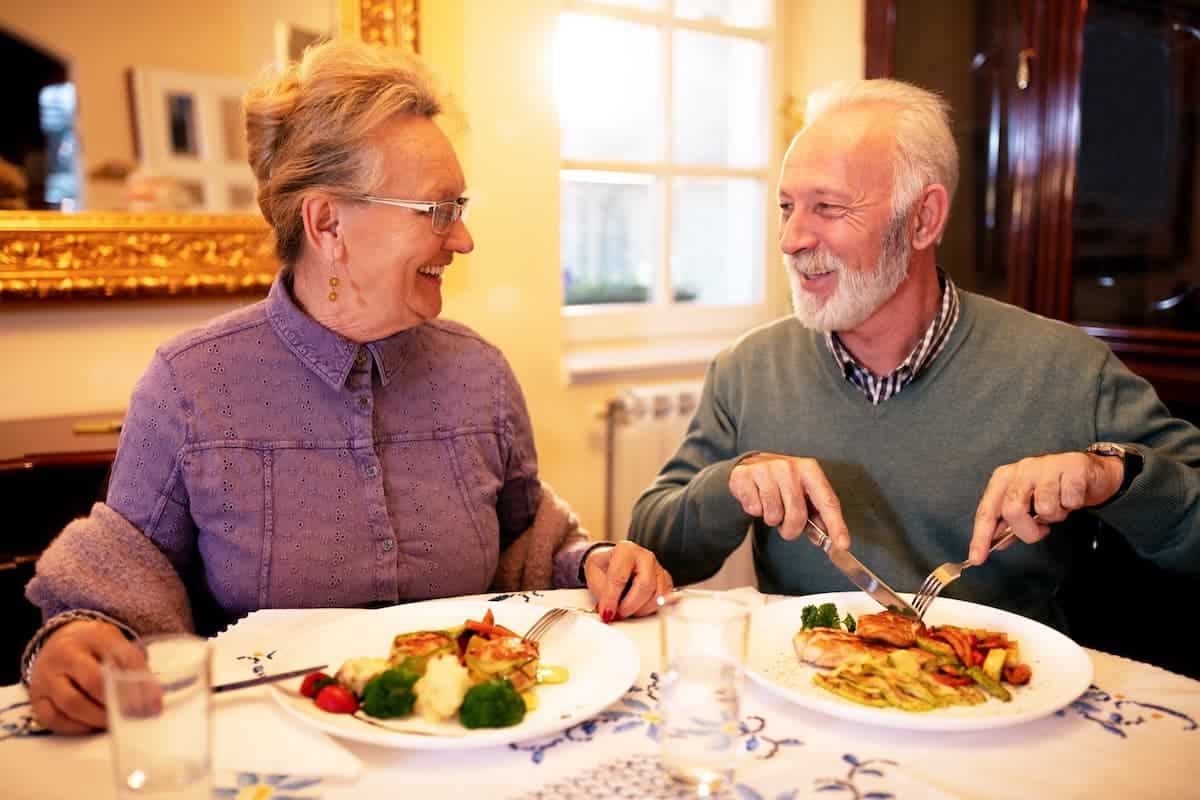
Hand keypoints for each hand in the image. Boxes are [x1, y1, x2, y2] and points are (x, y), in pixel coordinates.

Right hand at [28, 620, 145, 733]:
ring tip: (116, 722)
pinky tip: (92, 726)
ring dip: (99, 717)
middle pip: (94, 682)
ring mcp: (47, 677)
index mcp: (92, 636)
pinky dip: (76, 727)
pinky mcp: (36, 698)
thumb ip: (133, 664)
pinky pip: (53, 718)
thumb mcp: (115, 642)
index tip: (154, 701)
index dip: (139, 682)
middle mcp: (65, 655)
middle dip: (118, 702)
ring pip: (72, 703)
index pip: (120, 658)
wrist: (57, 641)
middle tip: (135, 714)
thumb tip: (153, 696)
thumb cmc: (93, 646)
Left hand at [583, 540, 673, 622]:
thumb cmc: (605, 566)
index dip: (612, 598)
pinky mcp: (666, 581)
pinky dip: (649, 609)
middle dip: (630, 605)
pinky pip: (663, 600)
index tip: (607, 612)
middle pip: (645, 585)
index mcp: (626, 550)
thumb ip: (601, 593)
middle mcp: (645, 557)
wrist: (614, 562)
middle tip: (618, 613)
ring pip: (657, 595)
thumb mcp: (594, 574)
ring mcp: (658, 568)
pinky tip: (637, 607)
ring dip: (640, 609)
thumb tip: (609, 611)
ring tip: (626, 609)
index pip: (620, 577)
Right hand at [729, 452, 849, 548]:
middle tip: (786, 525)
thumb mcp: (803, 491)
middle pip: (797, 515)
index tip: (842, 545)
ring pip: (773, 515)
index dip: (836, 525)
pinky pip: (753, 509)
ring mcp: (766, 470)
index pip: (827, 501)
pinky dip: (755, 511)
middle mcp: (789, 467)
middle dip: (791, 529)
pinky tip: (756, 498)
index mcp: (809, 470)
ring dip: (771, 519)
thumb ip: (817, 515)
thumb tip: (828, 539)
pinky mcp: (745, 476)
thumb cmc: (782, 481)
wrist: (752, 465)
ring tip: (770, 505)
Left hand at [969, 451, 1122, 563]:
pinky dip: (1073, 505)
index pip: (988, 511)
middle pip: (1013, 510)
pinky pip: (1070, 500)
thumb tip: (997, 543)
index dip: (981, 536)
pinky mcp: (1072, 468)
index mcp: (1004, 478)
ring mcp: (1047, 467)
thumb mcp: (1027, 503)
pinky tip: (1072, 496)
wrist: (1086, 471)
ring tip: (1060, 505)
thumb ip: (1010, 523)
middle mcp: (1022, 469)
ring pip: (1045, 507)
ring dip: (1056, 515)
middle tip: (1042, 528)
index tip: (978, 558)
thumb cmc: (1053, 488)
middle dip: (1028, 530)